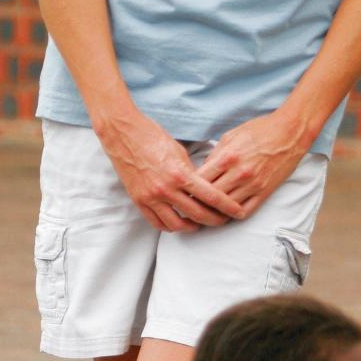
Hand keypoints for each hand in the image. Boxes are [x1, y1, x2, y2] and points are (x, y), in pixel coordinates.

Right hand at [99, 111, 244, 232]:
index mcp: (180, 174)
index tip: (238, 212)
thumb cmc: (152, 136)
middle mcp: (166, 189)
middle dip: (214, 220)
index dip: (228, 207)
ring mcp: (151, 197)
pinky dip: (170, 226)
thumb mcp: (179, 151)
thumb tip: (205, 186)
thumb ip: (192, 171)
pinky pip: (157, 223)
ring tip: (200, 224)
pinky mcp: (139, 201)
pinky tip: (178, 222)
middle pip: (197, 214)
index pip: (211, 197)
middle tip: (222, 221)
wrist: (123, 134)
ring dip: (192, 227)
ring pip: (177, 225)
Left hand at [196, 112, 309, 217]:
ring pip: (226, 208)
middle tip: (190, 205)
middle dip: (198, 202)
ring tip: (205, 212)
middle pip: (210, 197)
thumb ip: (215, 155)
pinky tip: (226, 213)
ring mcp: (252, 185)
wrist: (290, 133)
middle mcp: (239, 173)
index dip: (189, 188)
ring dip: (214, 212)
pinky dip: (233, 215)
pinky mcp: (264, 192)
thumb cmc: (260, 130)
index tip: (184, 190)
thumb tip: (203, 170)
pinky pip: (245, 211)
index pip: (200, 180)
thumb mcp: (230, 136)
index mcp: (227, 157)